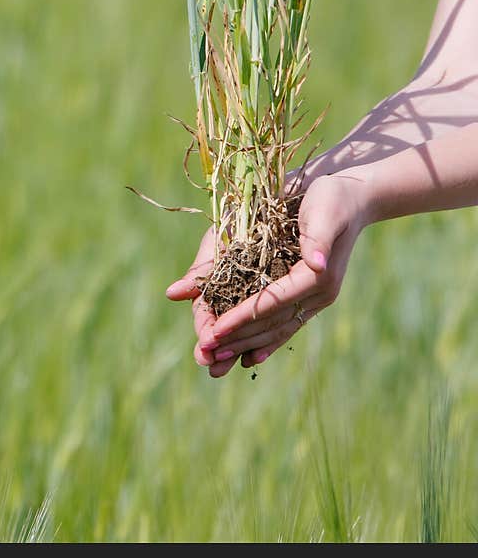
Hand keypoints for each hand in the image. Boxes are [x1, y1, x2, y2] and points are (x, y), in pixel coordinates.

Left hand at [166, 170, 373, 376]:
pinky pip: (286, 324)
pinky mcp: (309, 296)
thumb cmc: (333, 196)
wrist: (354, 196)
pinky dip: (267, 342)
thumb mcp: (324, 209)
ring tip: (217, 361)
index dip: (239, 319)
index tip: (212, 333)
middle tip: (203, 354)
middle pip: (270, 323)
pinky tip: (250, 359)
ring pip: (276, 329)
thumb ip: (318, 238)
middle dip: (235, 339)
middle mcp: (319, 293)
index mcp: (318, 275)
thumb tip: (315, 265)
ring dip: (245, 346)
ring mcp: (316, 298)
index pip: (270, 303)